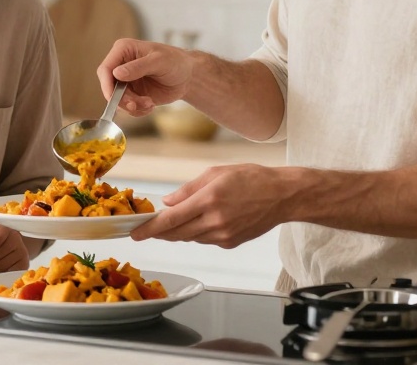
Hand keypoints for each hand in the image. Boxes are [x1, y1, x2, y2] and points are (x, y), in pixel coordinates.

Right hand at [96, 38, 192, 115]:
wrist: (188, 77)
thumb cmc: (175, 62)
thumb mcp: (159, 61)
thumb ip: (138, 67)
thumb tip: (116, 73)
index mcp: (123, 50)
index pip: (105, 69)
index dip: (106, 85)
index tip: (113, 99)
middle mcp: (121, 65)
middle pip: (109, 87)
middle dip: (122, 99)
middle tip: (137, 104)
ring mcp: (125, 81)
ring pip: (117, 100)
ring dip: (132, 106)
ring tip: (149, 104)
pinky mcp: (132, 94)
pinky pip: (127, 107)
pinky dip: (137, 110)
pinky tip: (150, 105)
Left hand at [129, 164, 291, 248]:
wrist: (282, 196)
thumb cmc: (251, 178)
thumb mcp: (216, 173)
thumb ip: (188, 189)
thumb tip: (168, 203)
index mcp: (209, 200)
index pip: (171, 220)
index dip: (150, 229)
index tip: (135, 234)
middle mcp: (215, 221)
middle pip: (176, 234)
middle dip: (160, 232)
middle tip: (147, 228)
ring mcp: (223, 235)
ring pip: (190, 237)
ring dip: (179, 230)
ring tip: (179, 217)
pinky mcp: (230, 242)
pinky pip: (205, 240)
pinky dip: (198, 231)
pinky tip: (205, 219)